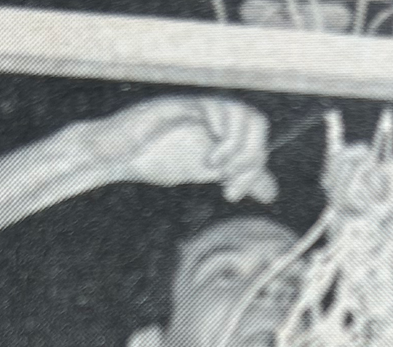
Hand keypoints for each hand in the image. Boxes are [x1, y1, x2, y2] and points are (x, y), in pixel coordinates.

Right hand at [67, 96, 277, 202]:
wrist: (120, 153)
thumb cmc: (157, 158)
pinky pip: (218, 112)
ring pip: (244, 116)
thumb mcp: (205, 171)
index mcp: (224, 129)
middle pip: (258, 123)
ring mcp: (202, 109)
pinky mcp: (186, 106)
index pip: (258, 138)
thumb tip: (271, 191)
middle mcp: (217, 116)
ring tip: (215, 171)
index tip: (231, 196)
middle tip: (229, 189)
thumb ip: (237, 176)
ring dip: (237, 152)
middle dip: (250, 161)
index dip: (254, 169)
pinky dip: (221, 141)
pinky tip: (207, 161)